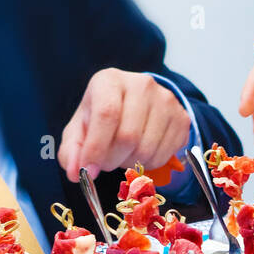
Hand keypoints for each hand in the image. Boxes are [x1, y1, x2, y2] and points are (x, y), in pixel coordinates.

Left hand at [58, 68, 191, 180]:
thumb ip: (71, 152)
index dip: (96, 147)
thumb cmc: (102, 116)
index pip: (107, 114)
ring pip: (147, 150)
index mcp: (110, 80)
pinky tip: (140, 153)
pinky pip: (164, 155)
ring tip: (123, 154)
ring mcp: (166, 100)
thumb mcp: (79, 129)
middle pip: (128, 136)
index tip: (89, 169)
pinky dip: (148, 165)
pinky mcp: (182, 118)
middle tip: (105, 162)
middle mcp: (141, 85)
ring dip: (130, 164)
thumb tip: (75, 173)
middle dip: (112, 160)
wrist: (135, 103)